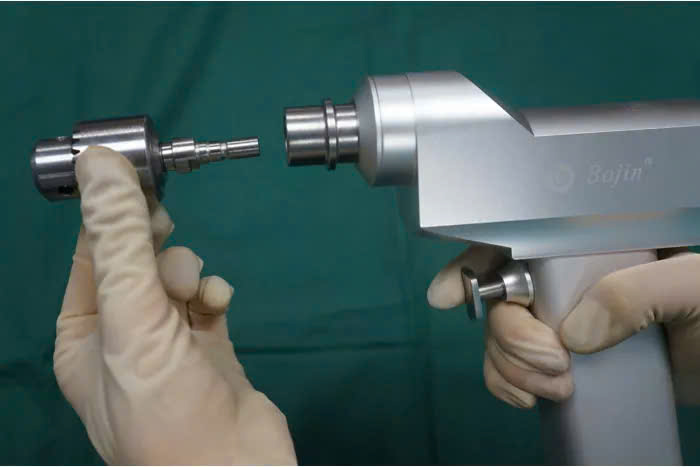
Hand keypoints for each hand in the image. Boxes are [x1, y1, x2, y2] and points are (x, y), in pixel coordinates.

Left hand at [53, 147, 296, 464]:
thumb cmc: (165, 405)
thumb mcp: (131, 318)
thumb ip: (119, 240)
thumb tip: (99, 163)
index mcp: (83, 332)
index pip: (91, 253)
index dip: (109, 213)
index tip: (134, 173)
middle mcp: (123, 334)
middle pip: (137, 261)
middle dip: (154, 246)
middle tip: (164, 226)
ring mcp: (170, 341)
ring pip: (175, 277)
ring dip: (187, 274)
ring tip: (193, 293)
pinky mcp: (210, 346)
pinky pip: (207, 300)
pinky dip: (214, 294)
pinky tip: (219, 303)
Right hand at [427, 245, 699, 407]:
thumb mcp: (690, 288)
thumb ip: (635, 294)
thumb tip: (573, 333)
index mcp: (589, 250)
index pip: (519, 241)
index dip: (473, 262)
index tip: (446, 295)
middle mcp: (564, 284)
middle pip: (499, 299)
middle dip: (509, 335)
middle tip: (552, 362)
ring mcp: (559, 326)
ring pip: (498, 338)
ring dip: (511, 366)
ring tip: (558, 387)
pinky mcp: (561, 363)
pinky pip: (509, 370)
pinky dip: (507, 385)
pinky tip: (530, 397)